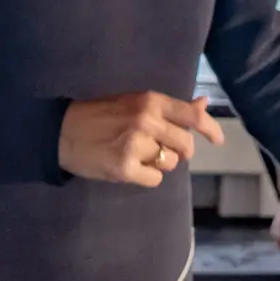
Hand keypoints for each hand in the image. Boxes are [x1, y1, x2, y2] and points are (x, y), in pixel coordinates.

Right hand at [58, 93, 224, 187]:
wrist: (61, 131)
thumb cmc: (101, 114)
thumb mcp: (136, 103)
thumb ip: (171, 108)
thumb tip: (203, 104)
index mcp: (150, 101)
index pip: (192, 116)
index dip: (211, 129)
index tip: (218, 139)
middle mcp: (146, 121)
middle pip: (185, 145)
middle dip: (179, 151)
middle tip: (159, 148)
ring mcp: (135, 145)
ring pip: (170, 163)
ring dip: (160, 163)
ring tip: (137, 155)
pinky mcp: (124, 168)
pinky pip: (154, 179)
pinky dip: (146, 176)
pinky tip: (129, 166)